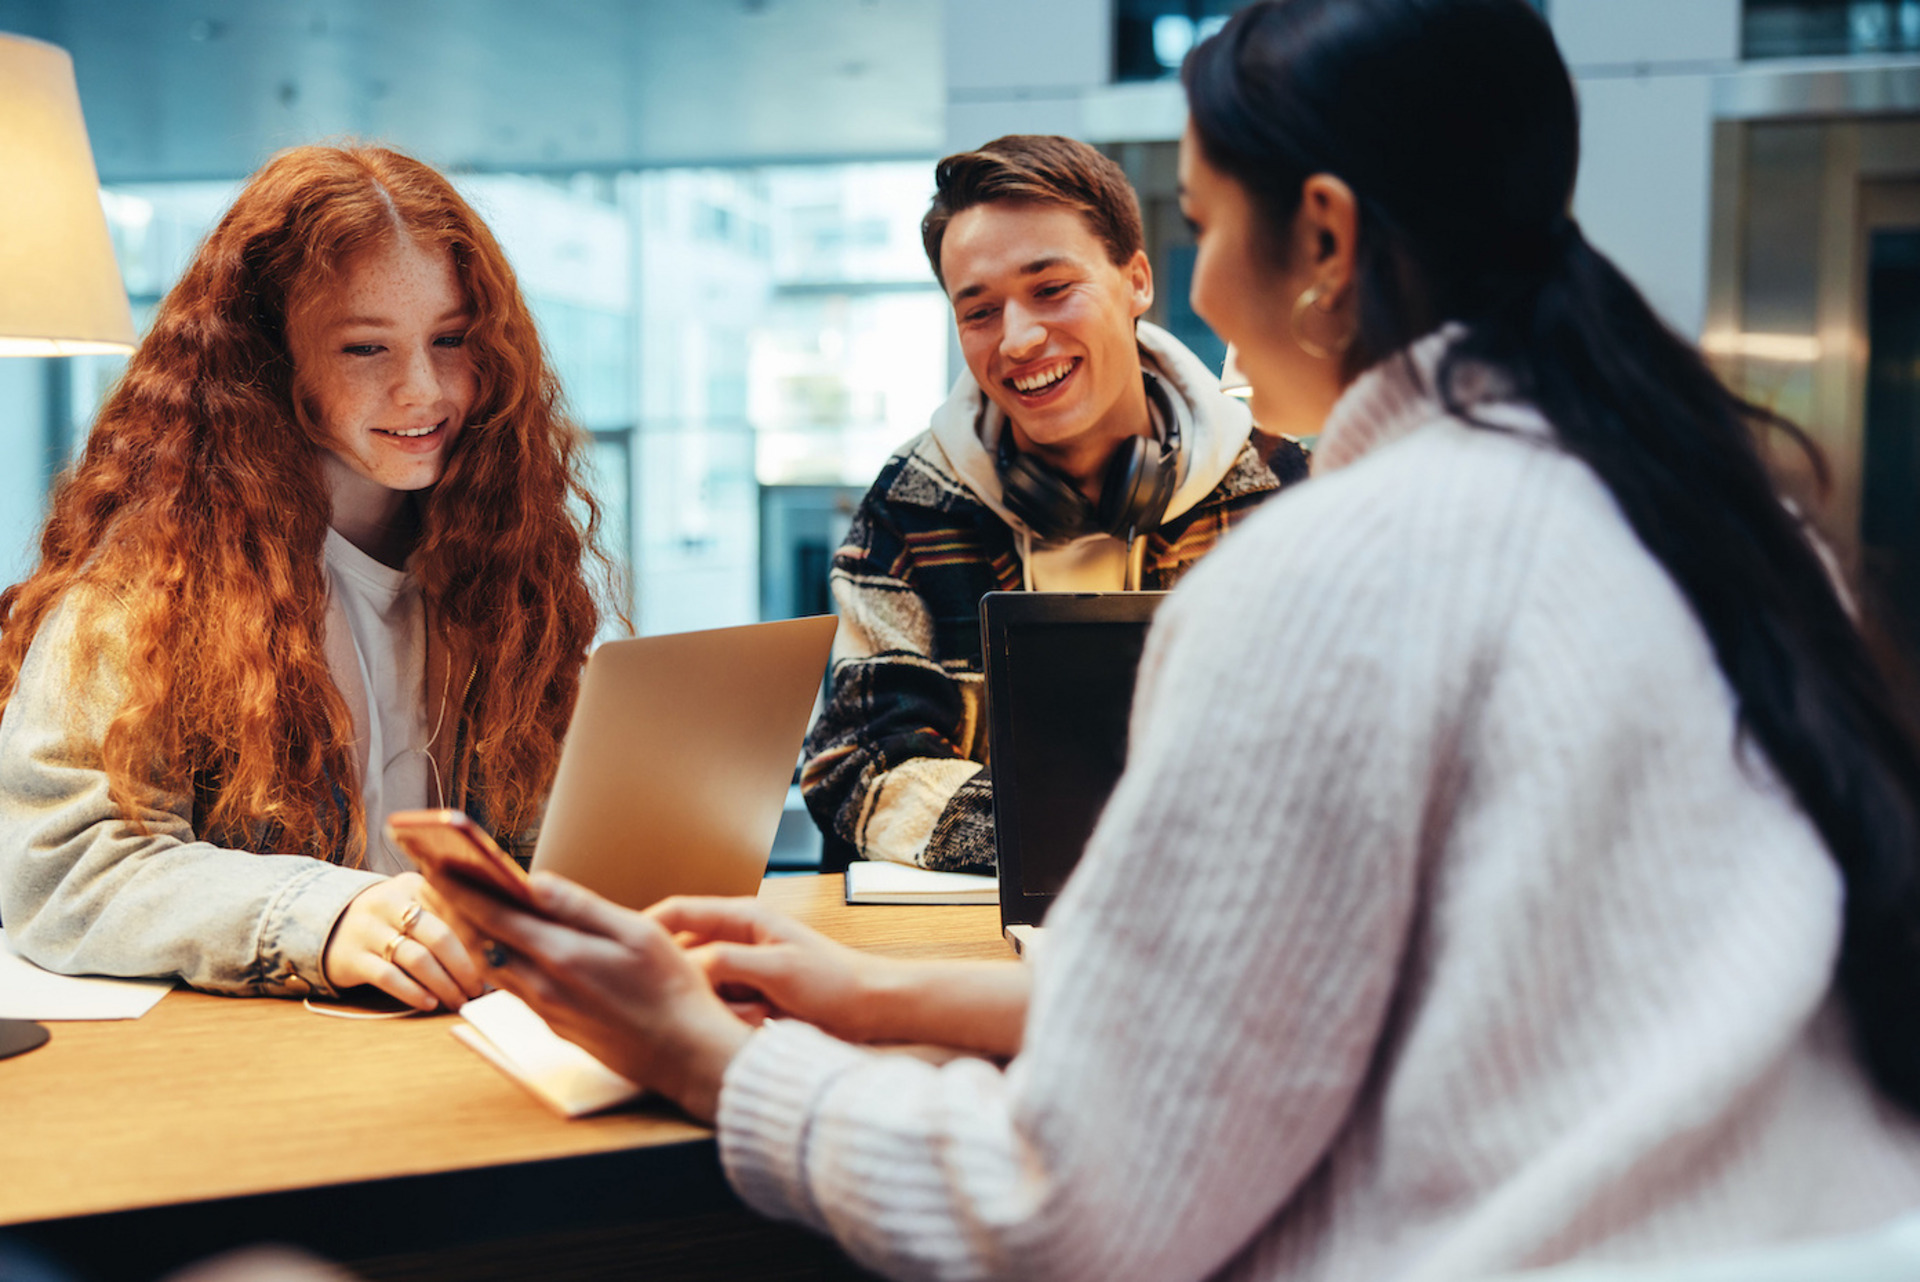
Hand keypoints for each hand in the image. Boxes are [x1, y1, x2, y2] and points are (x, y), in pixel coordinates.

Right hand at [321, 872, 485, 1010]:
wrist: (326, 924)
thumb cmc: (388, 919)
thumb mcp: (412, 904)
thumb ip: (444, 917)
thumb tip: (490, 952)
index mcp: (413, 885)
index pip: (455, 909)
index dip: (478, 938)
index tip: (496, 961)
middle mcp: (389, 902)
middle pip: (439, 936)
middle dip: (465, 967)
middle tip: (479, 989)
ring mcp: (367, 929)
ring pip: (416, 959)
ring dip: (443, 984)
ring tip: (458, 1000)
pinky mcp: (351, 957)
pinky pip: (388, 976)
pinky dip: (413, 992)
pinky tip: (430, 1002)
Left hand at [426, 870, 752, 1120]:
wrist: (685, 1054)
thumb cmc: (671, 988)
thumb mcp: (636, 932)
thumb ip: (581, 906)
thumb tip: (537, 882)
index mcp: (562, 955)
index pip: (494, 916)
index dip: (461, 889)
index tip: (437, 865)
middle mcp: (543, 987)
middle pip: (483, 943)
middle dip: (459, 911)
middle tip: (441, 882)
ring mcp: (547, 1011)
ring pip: (495, 969)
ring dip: (477, 937)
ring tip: (467, 909)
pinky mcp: (556, 1027)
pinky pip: (515, 989)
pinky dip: (501, 962)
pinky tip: (510, 950)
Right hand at [648, 896, 885, 1042]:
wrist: (874, 1010)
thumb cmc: (836, 983)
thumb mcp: (775, 970)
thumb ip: (725, 963)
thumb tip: (681, 967)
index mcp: (743, 918)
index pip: (677, 912)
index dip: (644, 930)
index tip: (618, 954)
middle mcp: (738, 939)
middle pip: (683, 954)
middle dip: (687, 983)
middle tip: (696, 1003)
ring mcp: (742, 968)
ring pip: (700, 986)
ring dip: (715, 1005)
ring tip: (753, 1015)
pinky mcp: (749, 995)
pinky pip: (720, 1006)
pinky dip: (729, 1018)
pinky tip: (756, 1025)